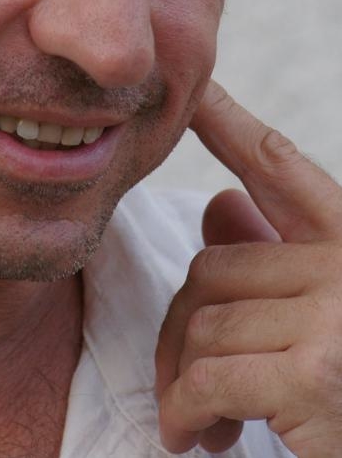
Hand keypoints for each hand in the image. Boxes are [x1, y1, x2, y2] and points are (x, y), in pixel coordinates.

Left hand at [155, 81, 341, 456]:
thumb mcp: (316, 313)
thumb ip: (271, 255)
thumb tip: (216, 202)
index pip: (277, 165)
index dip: (229, 123)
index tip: (195, 89)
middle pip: (211, 265)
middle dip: (185, 329)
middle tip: (190, 382)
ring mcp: (340, 313)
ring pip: (203, 322)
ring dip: (185, 379)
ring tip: (204, 418)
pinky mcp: (320, 372)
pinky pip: (208, 376)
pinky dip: (186, 411)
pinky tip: (195, 436)